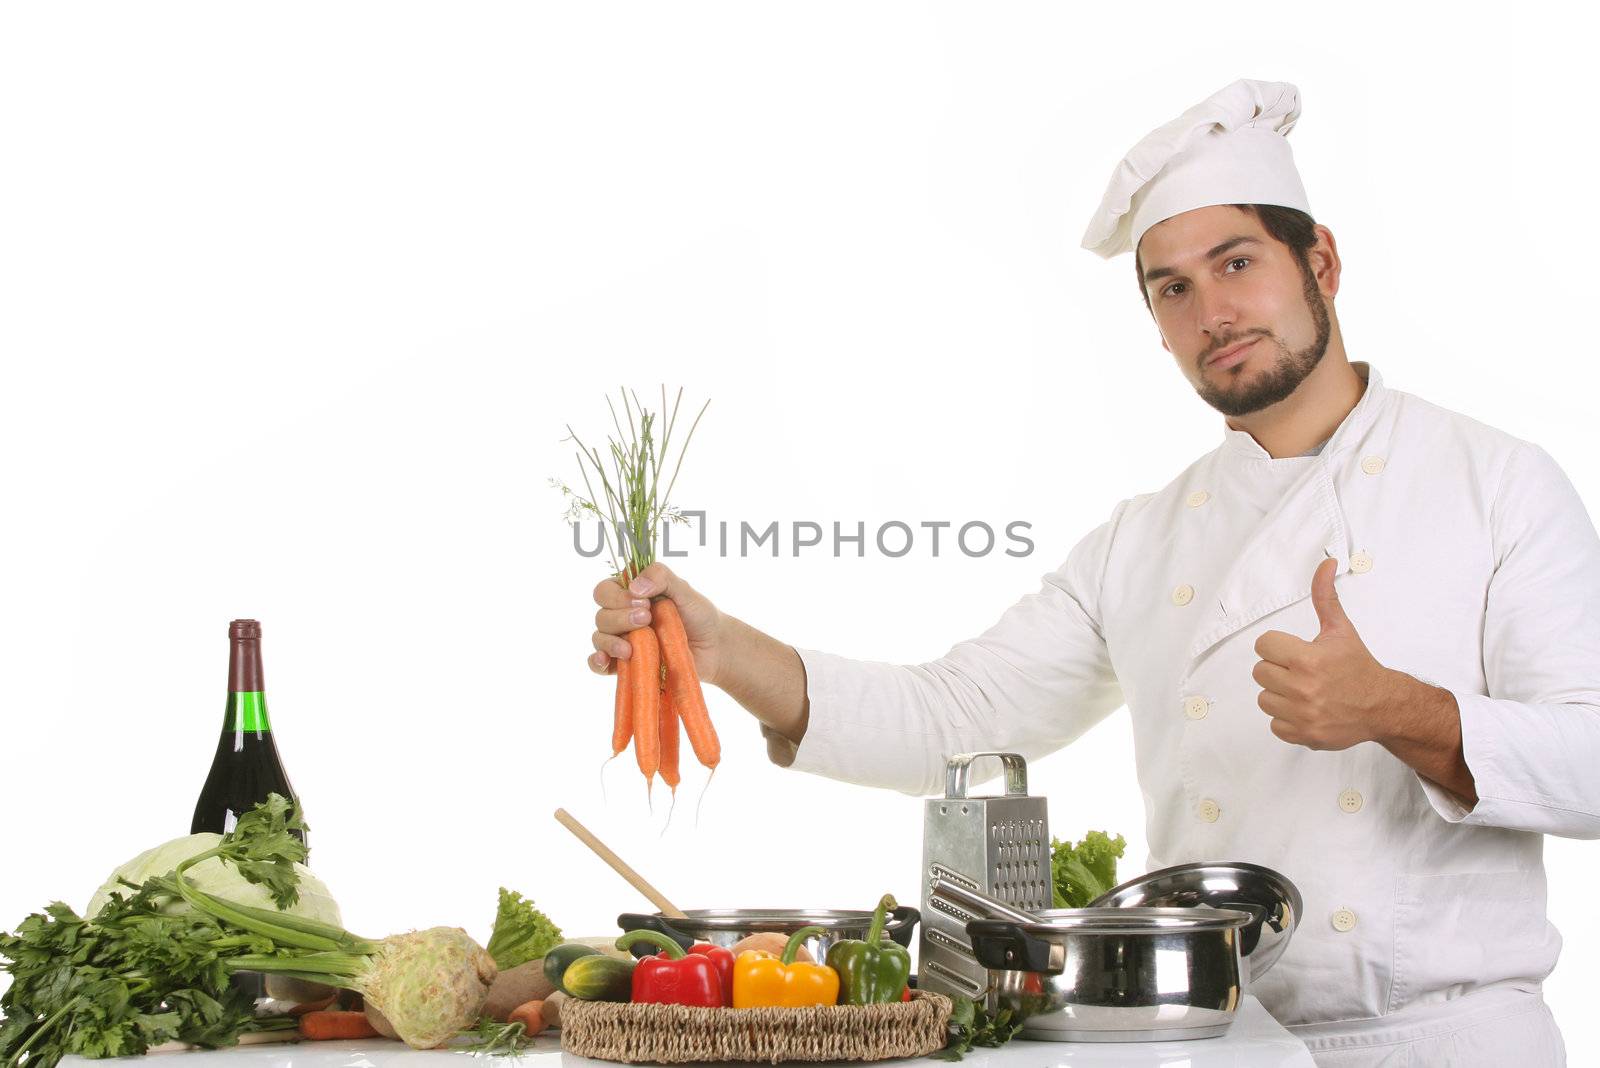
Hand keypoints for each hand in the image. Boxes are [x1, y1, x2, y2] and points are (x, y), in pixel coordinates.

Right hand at [589, 562, 725, 686]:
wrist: (714, 648)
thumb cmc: (699, 615)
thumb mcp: (684, 590)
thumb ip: (662, 577)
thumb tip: (634, 587)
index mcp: (631, 595)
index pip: (605, 590)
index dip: (617, 597)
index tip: (644, 602)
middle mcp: (622, 616)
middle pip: (601, 616)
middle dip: (620, 618)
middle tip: (647, 619)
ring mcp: (623, 641)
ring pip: (599, 638)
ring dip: (611, 641)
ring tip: (631, 648)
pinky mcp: (626, 664)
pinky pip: (599, 664)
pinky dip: (597, 662)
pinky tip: (605, 660)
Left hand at [1252, 557, 1401, 750]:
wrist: (1382, 705)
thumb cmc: (1358, 666)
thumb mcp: (1340, 629)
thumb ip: (1325, 597)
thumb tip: (1325, 563)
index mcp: (1307, 659)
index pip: (1263, 645)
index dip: (1277, 646)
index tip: (1294, 651)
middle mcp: (1302, 688)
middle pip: (1260, 672)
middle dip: (1278, 669)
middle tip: (1300, 671)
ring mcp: (1302, 715)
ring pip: (1264, 698)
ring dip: (1279, 694)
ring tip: (1303, 690)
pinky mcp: (1304, 735)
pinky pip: (1274, 724)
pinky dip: (1286, 719)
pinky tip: (1305, 709)